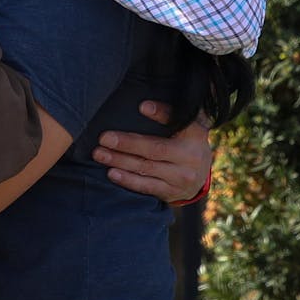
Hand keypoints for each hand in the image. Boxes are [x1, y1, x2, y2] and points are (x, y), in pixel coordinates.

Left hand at [92, 100, 212, 204]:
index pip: (178, 122)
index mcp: (195, 135)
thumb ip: (169, 114)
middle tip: (104, 138)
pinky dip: (128, 180)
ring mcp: (181, 178)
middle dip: (127, 144)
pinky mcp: (171, 192)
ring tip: (100, 154)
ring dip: (120, 161)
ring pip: (146, 168)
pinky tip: (112, 173)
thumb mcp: (186, 126)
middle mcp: (190, 157)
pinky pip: (146, 186)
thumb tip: (143, 106)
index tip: (142, 106)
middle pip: (154, 149)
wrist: (199, 177)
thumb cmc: (186, 143)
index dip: (161, 113)